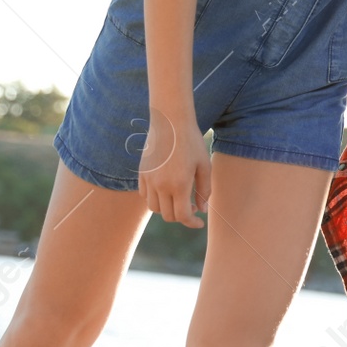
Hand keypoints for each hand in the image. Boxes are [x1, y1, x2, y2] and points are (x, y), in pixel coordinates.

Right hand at [138, 108, 211, 227]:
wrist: (170, 123)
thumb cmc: (192, 142)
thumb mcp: (204, 165)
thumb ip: (204, 190)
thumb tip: (201, 209)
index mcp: (179, 184)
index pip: (182, 216)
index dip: (192, 223)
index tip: (199, 223)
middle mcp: (160, 186)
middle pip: (167, 215)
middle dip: (181, 216)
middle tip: (192, 206)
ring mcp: (148, 180)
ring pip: (154, 208)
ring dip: (167, 208)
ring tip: (180, 198)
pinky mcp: (141, 174)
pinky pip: (145, 196)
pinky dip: (155, 199)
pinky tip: (167, 190)